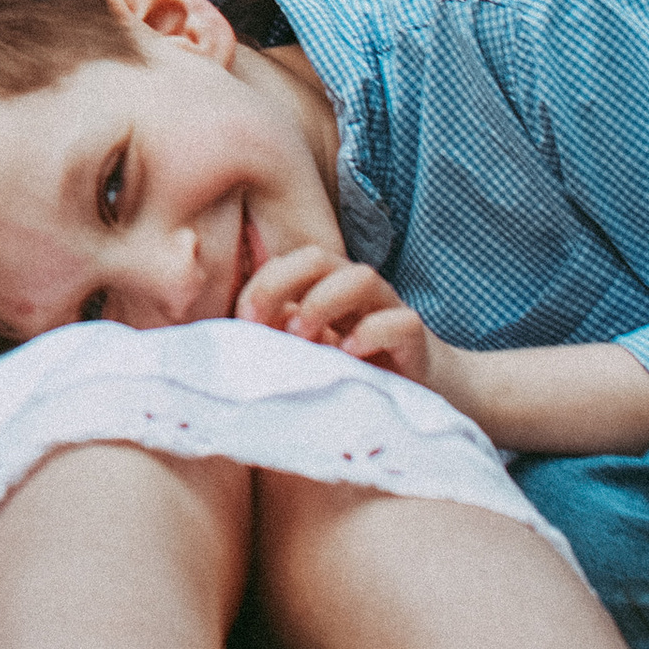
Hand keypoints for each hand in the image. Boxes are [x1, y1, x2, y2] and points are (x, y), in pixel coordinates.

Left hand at [236, 246, 432, 385]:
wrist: (415, 392)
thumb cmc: (346, 369)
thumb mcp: (301, 352)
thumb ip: (272, 337)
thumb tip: (233, 336)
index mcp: (320, 287)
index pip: (283, 263)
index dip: (259, 288)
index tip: (245, 325)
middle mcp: (352, 289)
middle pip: (316, 257)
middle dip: (283, 285)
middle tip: (266, 327)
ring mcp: (386, 309)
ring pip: (361, 277)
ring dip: (324, 303)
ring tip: (305, 339)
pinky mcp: (415, 338)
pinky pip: (400, 320)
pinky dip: (373, 333)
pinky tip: (351, 354)